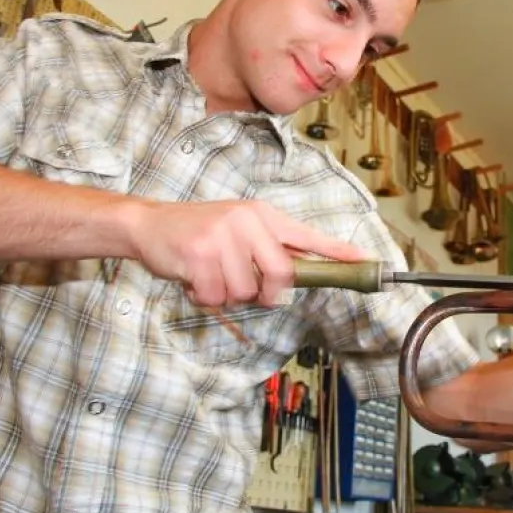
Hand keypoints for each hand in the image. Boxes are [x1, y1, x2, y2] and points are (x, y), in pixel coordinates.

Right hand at [127, 199, 366, 306]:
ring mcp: (223, 236)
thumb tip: (297, 275)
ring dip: (228, 295)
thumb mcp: (238, 229)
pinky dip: (205, 297)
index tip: (363, 261)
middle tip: (247, 288)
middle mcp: (246, 221)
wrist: (149, 225)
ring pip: (246, 291)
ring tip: (211, 275)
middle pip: (280, 274)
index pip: (306, 235)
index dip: (336, 252)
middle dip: (267, 293)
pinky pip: (217, 296)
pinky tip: (195, 278)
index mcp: (262, 216)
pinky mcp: (199, 254)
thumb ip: (268, 248)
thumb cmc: (198, 233)